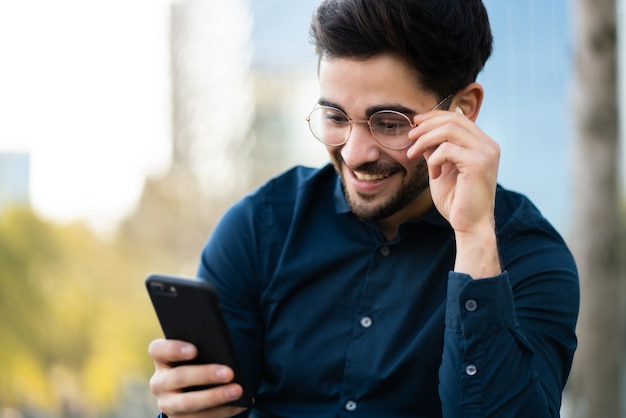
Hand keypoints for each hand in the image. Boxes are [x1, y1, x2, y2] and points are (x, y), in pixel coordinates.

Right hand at [148, 339, 247, 417]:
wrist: (193, 390)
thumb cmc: (200, 363)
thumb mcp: (199, 354)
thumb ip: (206, 348)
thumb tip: (226, 353)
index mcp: (162, 359)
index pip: (158, 350)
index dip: (174, 349)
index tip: (194, 350)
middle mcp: (159, 382)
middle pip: (178, 377)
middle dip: (206, 375)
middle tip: (229, 373)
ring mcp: (168, 404)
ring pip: (188, 403)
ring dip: (215, 397)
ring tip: (238, 390)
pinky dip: (223, 411)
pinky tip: (239, 404)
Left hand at [407, 109, 500, 277]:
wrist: (469, 225)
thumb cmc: (456, 201)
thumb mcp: (442, 169)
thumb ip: (436, 150)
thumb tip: (421, 133)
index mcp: (483, 144)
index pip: (458, 118)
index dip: (434, 116)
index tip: (415, 123)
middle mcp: (488, 145)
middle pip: (453, 120)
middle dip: (426, 126)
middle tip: (410, 137)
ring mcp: (486, 153)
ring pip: (449, 130)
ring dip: (425, 140)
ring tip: (413, 154)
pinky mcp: (478, 164)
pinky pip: (447, 149)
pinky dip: (434, 160)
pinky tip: (433, 175)